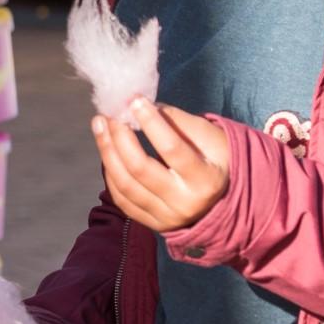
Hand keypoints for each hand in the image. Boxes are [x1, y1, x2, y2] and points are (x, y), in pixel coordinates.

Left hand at [91, 98, 228, 233]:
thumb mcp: (209, 137)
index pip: (171, 149)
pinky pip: (121, 198)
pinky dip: (110, 172)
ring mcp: (166, 217)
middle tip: (109, 114)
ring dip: (107, 152)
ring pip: (125, 185)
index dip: (150, 123)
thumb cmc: (216, 159)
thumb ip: (177, 121)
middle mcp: (184, 203)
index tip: (134, 100)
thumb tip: (142, 106)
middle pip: (140, 169)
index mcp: (205, 180)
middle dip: (119, 137)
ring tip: (100, 125)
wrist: (224, 199)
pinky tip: (107, 150)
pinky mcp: (152, 223)